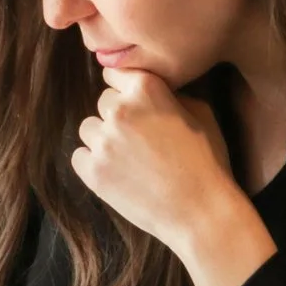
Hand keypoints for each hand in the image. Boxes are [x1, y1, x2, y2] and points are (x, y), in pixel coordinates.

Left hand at [70, 67, 277, 285]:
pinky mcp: (92, 171)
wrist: (200, 211)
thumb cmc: (206, 161)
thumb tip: (148, 88)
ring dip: (104, 139)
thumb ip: (169, 93)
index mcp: (146, 88)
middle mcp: (119, 109)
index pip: (115, 73)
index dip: (125, 88)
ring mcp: (103, 141)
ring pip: (89, 129)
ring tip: (130, 159)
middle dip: (118, 116)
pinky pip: (79, 156)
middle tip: (140, 139)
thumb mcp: (200, 113)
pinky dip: (93, 164)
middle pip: (103, 102)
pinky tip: (117, 174)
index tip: (135, 104)